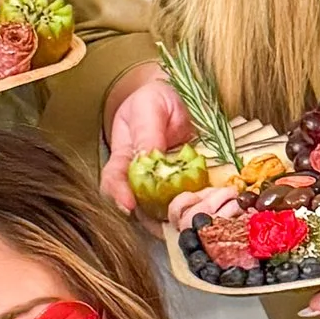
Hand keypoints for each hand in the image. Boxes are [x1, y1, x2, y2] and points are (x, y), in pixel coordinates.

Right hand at [100, 65, 190, 217]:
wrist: (179, 96)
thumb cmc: (156, 99)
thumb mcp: (149, 107)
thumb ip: (147, 132)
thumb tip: (147, 158)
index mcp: (124, 157)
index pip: (113, 180)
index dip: (117, 195)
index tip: (128, 206)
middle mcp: (141, 176)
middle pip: (139, 206)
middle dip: (151, 218)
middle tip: (168, 222)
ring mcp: (165, 183)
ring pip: (165, 209)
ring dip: (176, 216)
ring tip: (189, 217)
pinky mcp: (187, 185)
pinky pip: (190, 200)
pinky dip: (197, 206)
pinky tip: (206, 207)